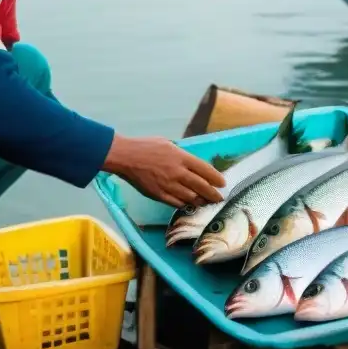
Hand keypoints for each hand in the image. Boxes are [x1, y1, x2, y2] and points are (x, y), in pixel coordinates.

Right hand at [103, 136, 225, 208]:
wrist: (125, 157)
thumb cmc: (146, 146)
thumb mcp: (168, 144)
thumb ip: (181, 154)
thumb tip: (191, 162)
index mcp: (181, 157)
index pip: (205, 169)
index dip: (216, 178)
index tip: (222, 183)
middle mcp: (178, 172)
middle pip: (201, 186)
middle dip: (213, 194)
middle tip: (219, 198)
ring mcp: (169, 185)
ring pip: (191, 197)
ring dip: (201, 201)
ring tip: (206, 202)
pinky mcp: (159, 195)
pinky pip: (177, 203)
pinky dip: (185, 204)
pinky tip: (189, 204)